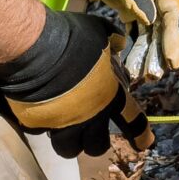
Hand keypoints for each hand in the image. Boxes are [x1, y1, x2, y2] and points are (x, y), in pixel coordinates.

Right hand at [0, 6, 151, 158]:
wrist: (33, 48)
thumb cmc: (71, 39)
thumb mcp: (98, 30)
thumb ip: (111, 38)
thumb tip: (119, 42)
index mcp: (108, 96)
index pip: (133, 120)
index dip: (141, 134)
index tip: (144, 144)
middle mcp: (88, 117)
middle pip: (96, 146)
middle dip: (94, 142)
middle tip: (88, 131)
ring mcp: (62, 124)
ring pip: (68, 149)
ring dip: (68, 141)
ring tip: (62, 129)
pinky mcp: (37, 124)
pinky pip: (41, 133)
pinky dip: (42, 125)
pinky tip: (38, 111)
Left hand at [79, 0, 178, 82]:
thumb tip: (150, 21)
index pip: (172, 12)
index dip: (174, 38)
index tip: (172, 62)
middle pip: (161, 26)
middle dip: (158, 52)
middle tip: (152, 75)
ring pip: (146, 31)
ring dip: (144, 52)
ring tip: (139, 74)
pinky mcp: (121, 2)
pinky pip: (130, 28)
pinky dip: (128, 44)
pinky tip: (123, 60)